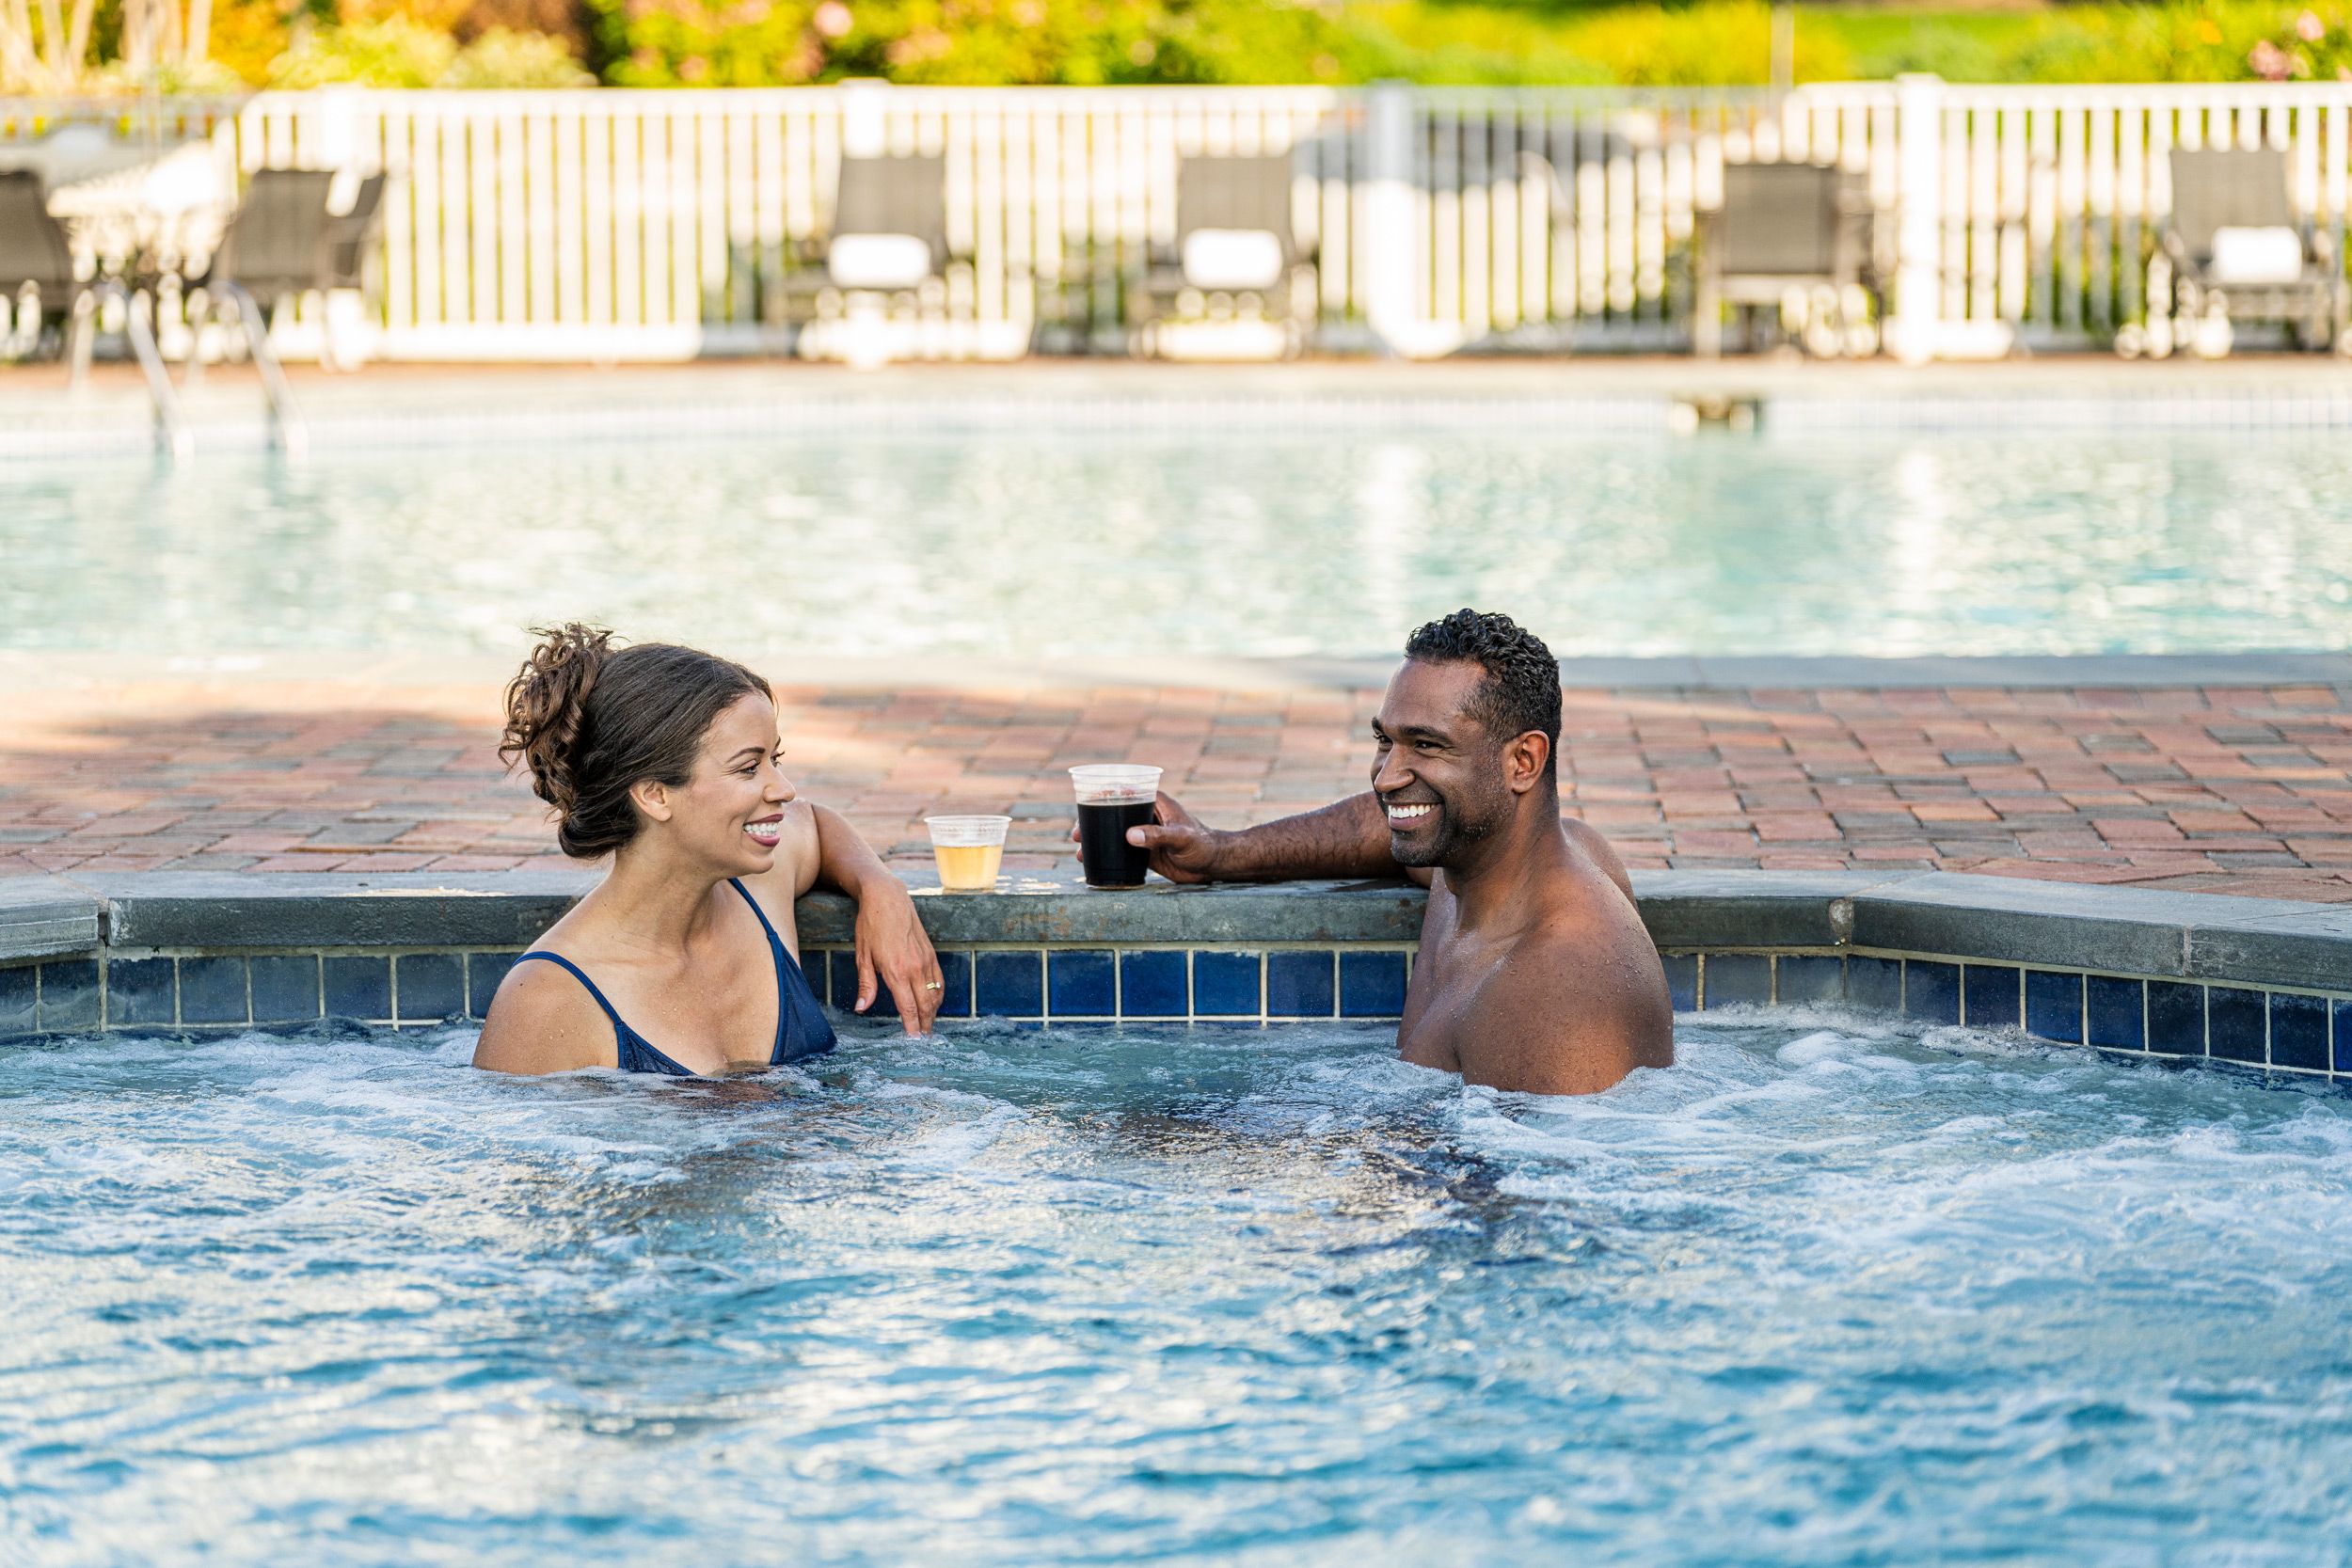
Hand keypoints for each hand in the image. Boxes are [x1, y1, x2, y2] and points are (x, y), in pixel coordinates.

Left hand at [852, 877, 942, 1034]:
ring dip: (933, 1013)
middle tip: (923, 1040)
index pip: (908, 1007)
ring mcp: (926, 960)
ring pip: (935, 995)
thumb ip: (866, 985)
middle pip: (925, 1005)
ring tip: (928, 1026)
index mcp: (896, 970)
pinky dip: (938, 996)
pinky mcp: (931, 953)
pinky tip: (933, 1003)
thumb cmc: (870, 926)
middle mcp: (915, 967)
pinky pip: (939, 981)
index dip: (911, 1026)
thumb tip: (862, 1009)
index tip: (913, 1040)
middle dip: (925, 1024)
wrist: (888, 898)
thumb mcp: (862, 956)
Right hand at [1070, 790, 1222, 884]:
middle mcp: (1147, 815)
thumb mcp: (1180, 838)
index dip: (1102, 795)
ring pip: (1114, 833)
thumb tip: (1129, 835)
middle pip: (1113, 813)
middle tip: (1075, 835)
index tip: (1083, 803)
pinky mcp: (1146, 852)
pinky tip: (1093, 863)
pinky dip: (1107, 854)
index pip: (1124, 791)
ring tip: (1079, 852)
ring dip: (1097, 840)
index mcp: (1155, 802)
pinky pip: (1122, 851)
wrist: (1214, 865)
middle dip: (1092, 822)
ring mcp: (1145, 834)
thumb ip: (1157, 836)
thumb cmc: (1203, 844)